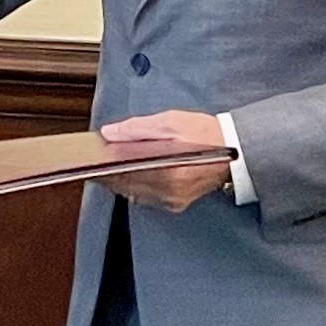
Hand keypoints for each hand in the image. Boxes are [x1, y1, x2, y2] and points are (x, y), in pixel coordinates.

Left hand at [99, 110, 231, 210]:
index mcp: (167, 172)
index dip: (101, 167)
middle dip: (107, 173)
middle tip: (96, 160)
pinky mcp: (176, 204)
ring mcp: (172, 200)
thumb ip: (137, 129)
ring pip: (132, 193)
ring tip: (110, 165)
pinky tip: (129, 173)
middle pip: (123, 186)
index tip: (89, 159)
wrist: (235, 150)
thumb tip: (110, 133)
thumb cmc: (205, 133)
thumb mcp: (170, 122)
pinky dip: (134, 186)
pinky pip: (145, 197)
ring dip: (119, 180)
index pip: (121, 174)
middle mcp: (168, 191)